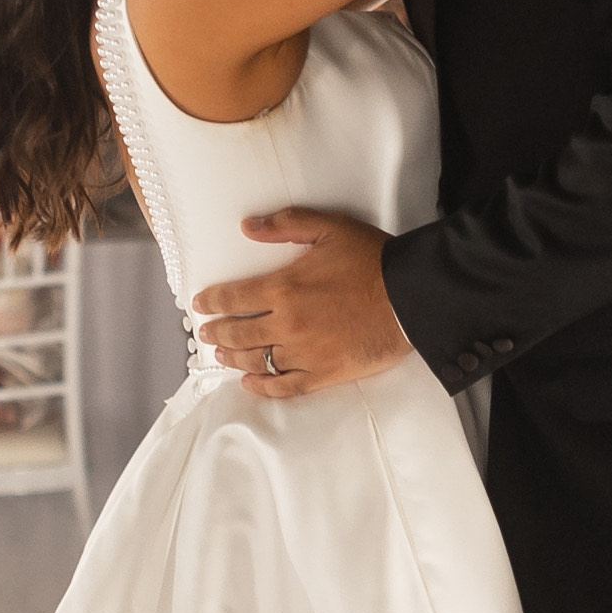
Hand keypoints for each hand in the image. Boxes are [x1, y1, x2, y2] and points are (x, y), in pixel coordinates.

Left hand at [188, 208, 407, 399]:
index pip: (233, 298)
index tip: (200, 303)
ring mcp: (304, 354)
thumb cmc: (373, 261)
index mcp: (284, 288)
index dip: (211, 301)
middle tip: (205, 332)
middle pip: (238, 334)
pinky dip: (263, 388)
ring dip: (233, 359)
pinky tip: (251, 384)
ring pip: (256, 362)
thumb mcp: (330, 228)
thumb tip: (248, 226)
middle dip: (216, 333)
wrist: (411, 298)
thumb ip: (286, 224)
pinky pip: (285, 387)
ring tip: (221, 356)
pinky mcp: (324, 374)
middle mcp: (287, 325)